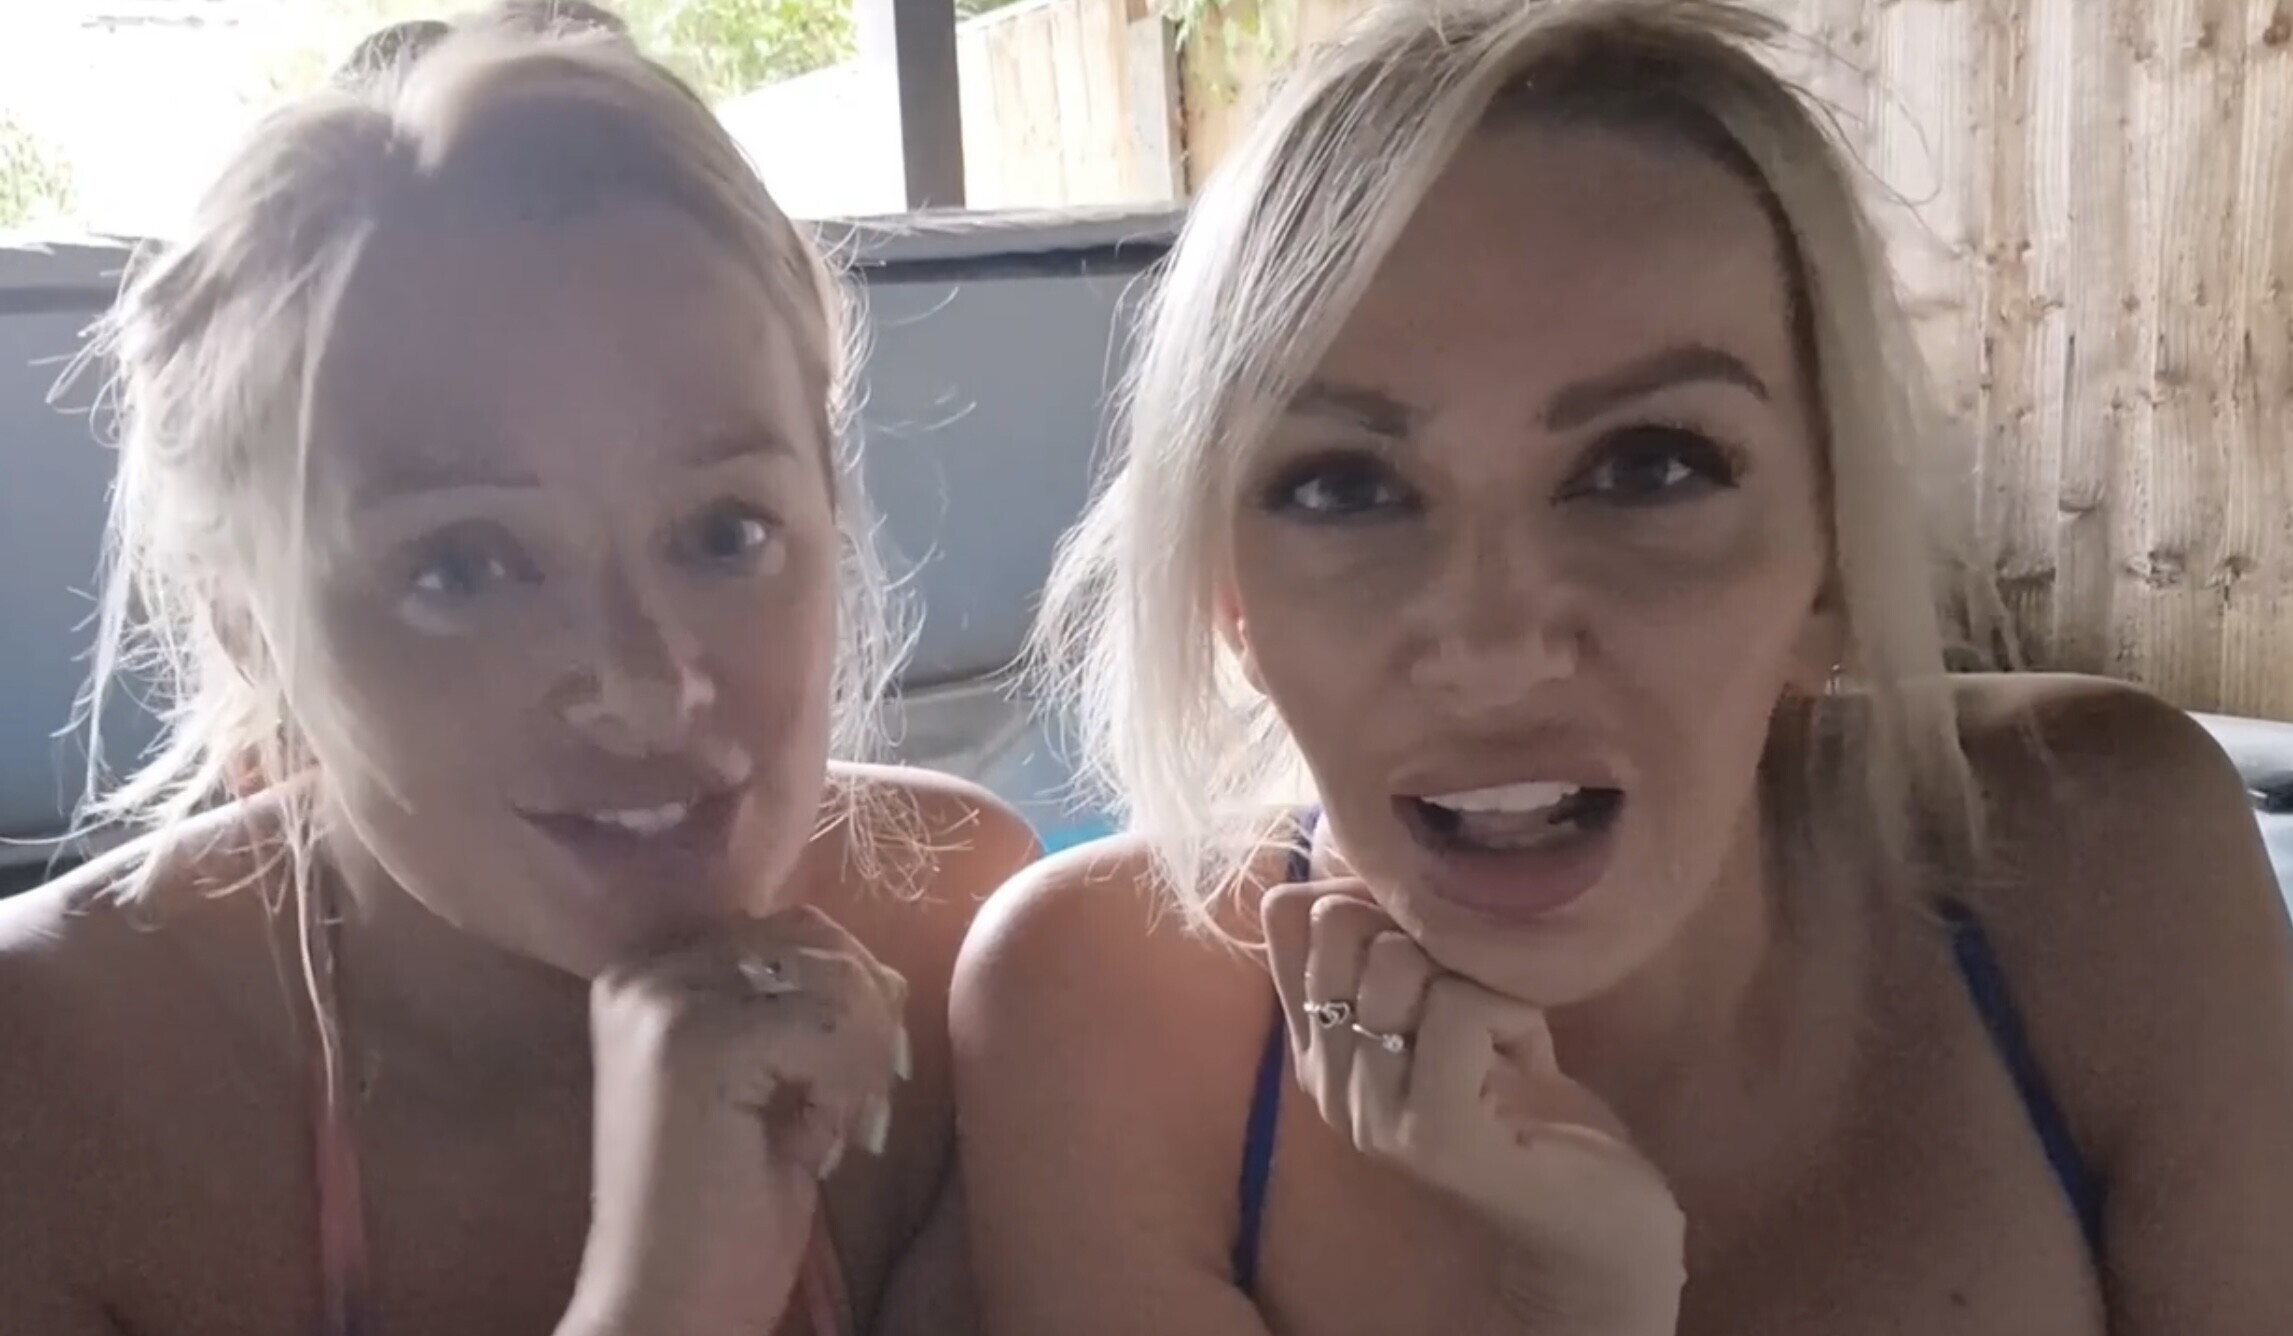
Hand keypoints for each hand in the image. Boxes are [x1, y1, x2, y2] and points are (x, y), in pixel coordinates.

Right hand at [563, 905, 909, 1335]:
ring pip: (835, 980)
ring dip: (863, 1059)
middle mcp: (647, 972)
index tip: (848, 1082)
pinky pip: (834, 1026)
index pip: (798, 932)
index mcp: (654, 974)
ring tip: (830, 1128)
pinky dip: (852, 1087)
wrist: (667, 1306)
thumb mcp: (773, 1085)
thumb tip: (881, 971)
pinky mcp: (696, 1041)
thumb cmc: (723, 1210)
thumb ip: (806, 1013)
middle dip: (866, 1024)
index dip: (851, 997)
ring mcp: (664, 1001)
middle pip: (819, 944)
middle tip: (851, 1111)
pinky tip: (819, 1144)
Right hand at [1263, 883, 1685, 1331]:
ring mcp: (1371, 1115)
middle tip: (1475, 989)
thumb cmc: (1528, 1100)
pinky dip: (1510, 1006)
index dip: (1371, 893)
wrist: (1593, 1216)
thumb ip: (1398, 950)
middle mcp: (1324, 1082)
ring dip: (1476, 973)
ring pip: (1395, 962)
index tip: (1433, 939)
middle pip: (1339, 924)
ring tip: (1503, 1028)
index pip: (1291, 918)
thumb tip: (1361, 855)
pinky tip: (1528, 1048)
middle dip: (1426, 931)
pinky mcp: (1433, 1134)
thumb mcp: (1450, 1007)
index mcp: (1318, 1046)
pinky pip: (1455, 1008)